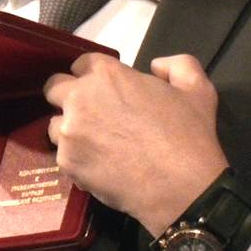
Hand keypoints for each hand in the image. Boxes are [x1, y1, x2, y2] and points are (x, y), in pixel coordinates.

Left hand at [42, 53, 228, 233]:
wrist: (181, 187)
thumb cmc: (189, 135)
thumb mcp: (197, 88)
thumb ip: (176, 64)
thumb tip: (155, 67)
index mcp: (107, 74)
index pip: (80, 63)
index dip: (91, 75)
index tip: (102, 89)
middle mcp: (80, 98)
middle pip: (53, 88)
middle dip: (67, 97)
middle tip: (89, 113)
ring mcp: (69, 133)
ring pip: (54, 124)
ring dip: (69, 129)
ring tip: (93, 144)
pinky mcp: (67, 163)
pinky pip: (62, 155)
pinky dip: (77, 158)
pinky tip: (98, 165)